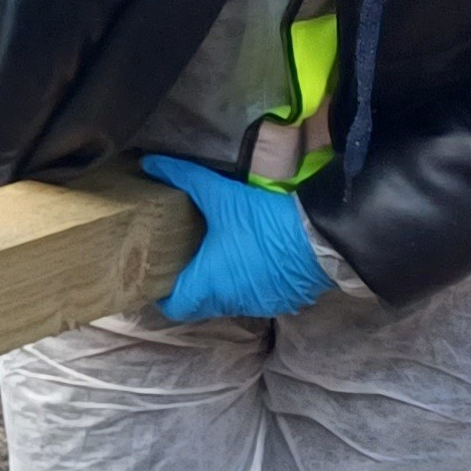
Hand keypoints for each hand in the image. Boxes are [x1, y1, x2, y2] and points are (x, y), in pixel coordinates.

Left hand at [141, 156, 331, 323]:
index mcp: (209, 285)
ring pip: (229, 301)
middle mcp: (230, 302)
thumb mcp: (221, 195)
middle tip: (184, 259)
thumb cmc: (262, 221)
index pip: (174, 307)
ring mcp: (259, 305)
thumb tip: (149, 162)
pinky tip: (252, 260)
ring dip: (221, 284)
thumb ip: (184, 178)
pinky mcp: (284, 301)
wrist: (320, 237)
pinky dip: (249, 284)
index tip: (159, 274)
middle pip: (200, 304)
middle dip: (191, 285)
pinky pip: (257, 297)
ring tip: (216, 257)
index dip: (163, 294)